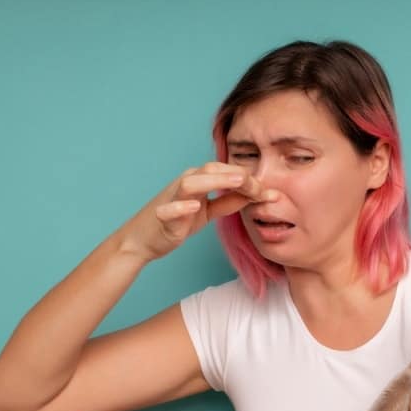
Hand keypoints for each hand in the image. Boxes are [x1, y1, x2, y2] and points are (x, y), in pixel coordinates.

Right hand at [117, 162, 278, 262]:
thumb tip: (252, 195)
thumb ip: (227, 202)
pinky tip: (195, 207)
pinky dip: (181, 207)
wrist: (142, 241)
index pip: (224, 171)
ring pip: (190, 183)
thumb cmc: (175, 222)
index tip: (269, 190)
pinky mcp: (161, 217)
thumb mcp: (206, 211)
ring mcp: (171, 199)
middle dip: (236, 175)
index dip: (247, 178)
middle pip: (209, 170)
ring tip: (237, 183)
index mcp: (197, 181)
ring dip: (214, 181)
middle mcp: (184, 185)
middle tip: (259, 184)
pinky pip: (169, 209)